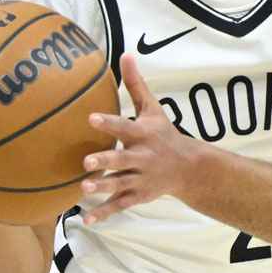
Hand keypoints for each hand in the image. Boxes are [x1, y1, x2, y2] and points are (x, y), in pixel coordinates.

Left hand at [78, 53, 199, 223]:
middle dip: (106, 161)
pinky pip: (120, 205)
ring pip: (119, 184)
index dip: (108, 123)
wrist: (188, 167)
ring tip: (83, 188)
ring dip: (102, 187)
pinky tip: (87, 218)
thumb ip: (135, 84)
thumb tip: (124, 54)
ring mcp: (140, 178)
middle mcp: (142, 157)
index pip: (124, 126)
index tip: (91, 118)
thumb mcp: (152, 108)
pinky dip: (104, 213)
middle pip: (122, 159)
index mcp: (143, 134)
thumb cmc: (163, 133)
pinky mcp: (138, 195)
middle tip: (86, 161)